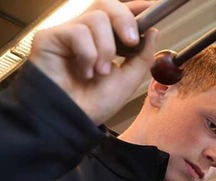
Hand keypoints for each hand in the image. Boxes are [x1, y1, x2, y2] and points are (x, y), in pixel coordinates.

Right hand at [30, 0, 158, 123]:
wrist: (73, 121)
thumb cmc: (94, 104)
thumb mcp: (128, 80)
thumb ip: (141, 56)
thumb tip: (152, 31)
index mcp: (102, 41)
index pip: (116, 14)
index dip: (133, 8)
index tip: (150, 7)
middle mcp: (84, 33)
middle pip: (106, 5)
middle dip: (124, 20)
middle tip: (131, 42)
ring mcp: (67, 34)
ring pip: (96, 19)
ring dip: (106, 49)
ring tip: (99, 72)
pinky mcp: (49, 37)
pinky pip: (78, 32)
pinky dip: (88, 54)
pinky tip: (83, 72)